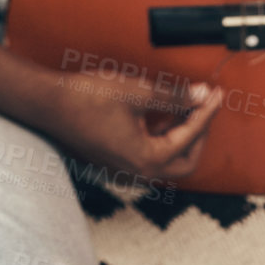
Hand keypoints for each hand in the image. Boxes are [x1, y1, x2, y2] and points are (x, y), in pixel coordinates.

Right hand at [33, 70, 223, 192]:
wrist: (49, 104)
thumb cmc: (88, 98)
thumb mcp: (138, 92)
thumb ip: (174, 96)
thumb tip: (201, 94)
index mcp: (147, 160)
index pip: (188, 137)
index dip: (205, 113)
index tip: (215, 94)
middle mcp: (137, 172)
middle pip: (185, 161)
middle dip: (199, 132)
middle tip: (205, 106)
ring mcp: (124, 170)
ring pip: (167, 159)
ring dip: (180, 134)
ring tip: (186, 104)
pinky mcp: (115, 161)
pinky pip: (149, 155)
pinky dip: (161, 137)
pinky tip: (162, 113)